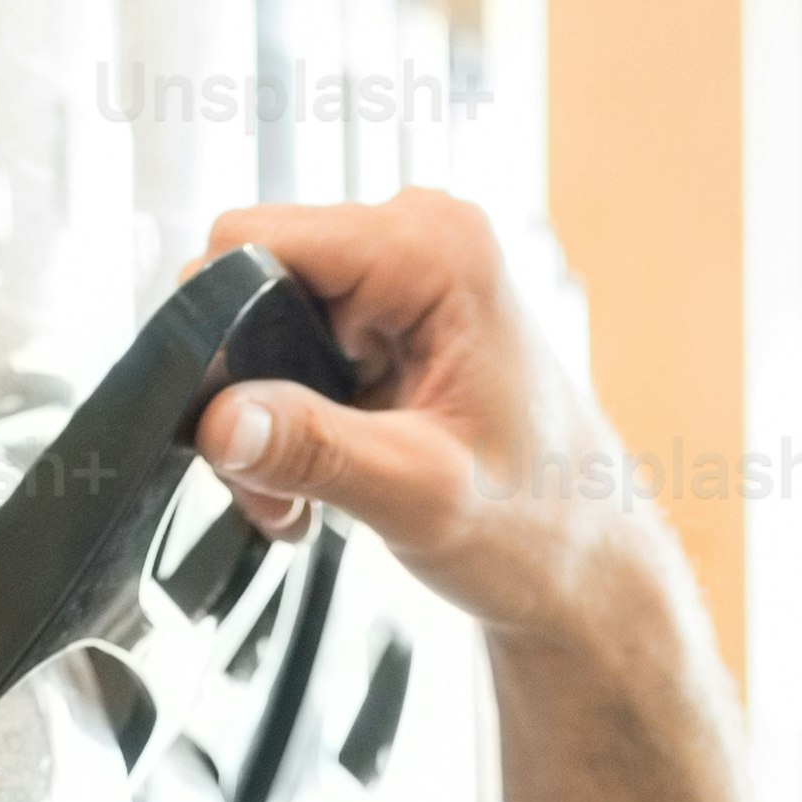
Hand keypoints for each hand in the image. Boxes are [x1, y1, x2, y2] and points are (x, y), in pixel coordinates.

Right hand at [188, 189, 692, 652]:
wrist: (585, 561)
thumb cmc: (542, 523)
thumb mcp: (417, 495)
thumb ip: (311, 449)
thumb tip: (216, 419)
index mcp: (435, 249)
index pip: (254, 240)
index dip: (220, 327)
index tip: (236, 420)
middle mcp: (417, 240)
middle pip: (248, 281)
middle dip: (240, 390)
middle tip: (277, 482)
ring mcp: (401, 276)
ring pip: (259, 323)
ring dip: (263, 418)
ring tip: (307, 492)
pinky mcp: (388, 317)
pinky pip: (290, 349)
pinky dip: (287, 420)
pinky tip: (322, 475)